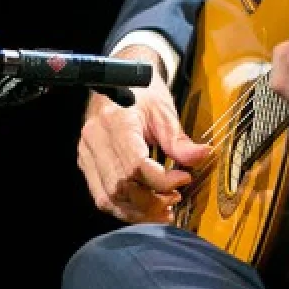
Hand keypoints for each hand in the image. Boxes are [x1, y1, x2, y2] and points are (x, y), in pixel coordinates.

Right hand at [76, 44, 210, 222]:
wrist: (120, 77)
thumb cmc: (143, 92)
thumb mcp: (165, 111)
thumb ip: (180, 139)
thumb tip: (203, 156)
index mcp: (115, 122)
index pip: (135, 166)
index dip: (162, 181)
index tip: (184, 179)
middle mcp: (94, 140)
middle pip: (120, 187)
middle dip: (151, 202)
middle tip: (176, 199)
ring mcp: (86, 153)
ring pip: (108, 198)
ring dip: (138, 211)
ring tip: (164, 210)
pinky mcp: (86, 163)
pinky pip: (102, 196)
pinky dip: (124, 208)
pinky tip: (145, 208)